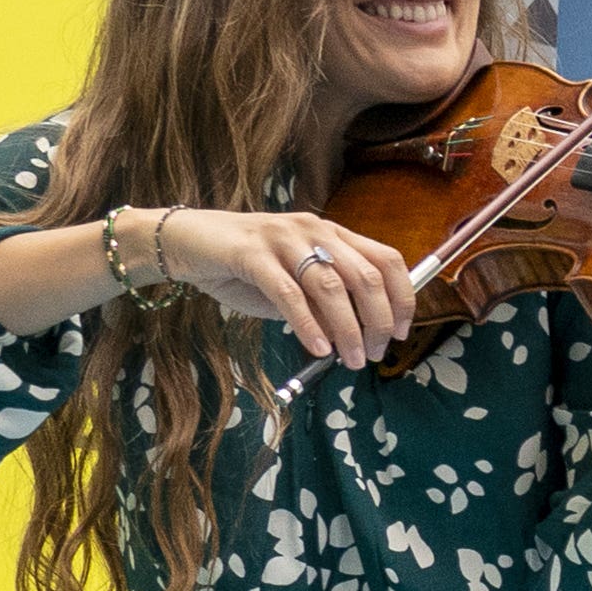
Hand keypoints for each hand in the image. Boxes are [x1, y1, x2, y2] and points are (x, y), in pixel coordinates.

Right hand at [154, 206, 418, 363]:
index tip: (402, 333)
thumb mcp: (298, 286)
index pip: (387, 260)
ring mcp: (282, 238)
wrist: (188, 244)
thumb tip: (360, 340)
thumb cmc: (248, 269)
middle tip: (373, 354)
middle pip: (365, 277)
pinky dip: (308, 325)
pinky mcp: (251, 252)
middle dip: (378, 322)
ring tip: (349, 360)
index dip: (402, 298)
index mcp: (333, 234)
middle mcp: (314, 230)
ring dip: (347, 330)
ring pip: (330, 287)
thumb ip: (328, 305)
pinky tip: (317, 348)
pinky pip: (289, 293)